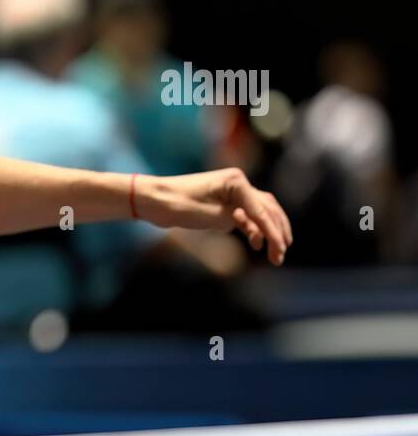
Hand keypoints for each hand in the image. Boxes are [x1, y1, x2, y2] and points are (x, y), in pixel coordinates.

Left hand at [138, 168, 292, 265]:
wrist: (154, 200)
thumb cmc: (179, 204)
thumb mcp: (211, 215)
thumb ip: (238, 220)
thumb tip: (257, 227)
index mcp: (237, 181)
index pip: (262, 210)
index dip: (273, 232)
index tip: (280, 250)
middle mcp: (238, 184)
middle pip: (267, 209)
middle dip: (276, 232)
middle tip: (282, 254)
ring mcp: (231, 193)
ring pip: (259, 212)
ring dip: (267, 231)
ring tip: (274, 253)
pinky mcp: (223, 203)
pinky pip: (245, 216)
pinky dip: (252, 229)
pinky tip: (256, 243)